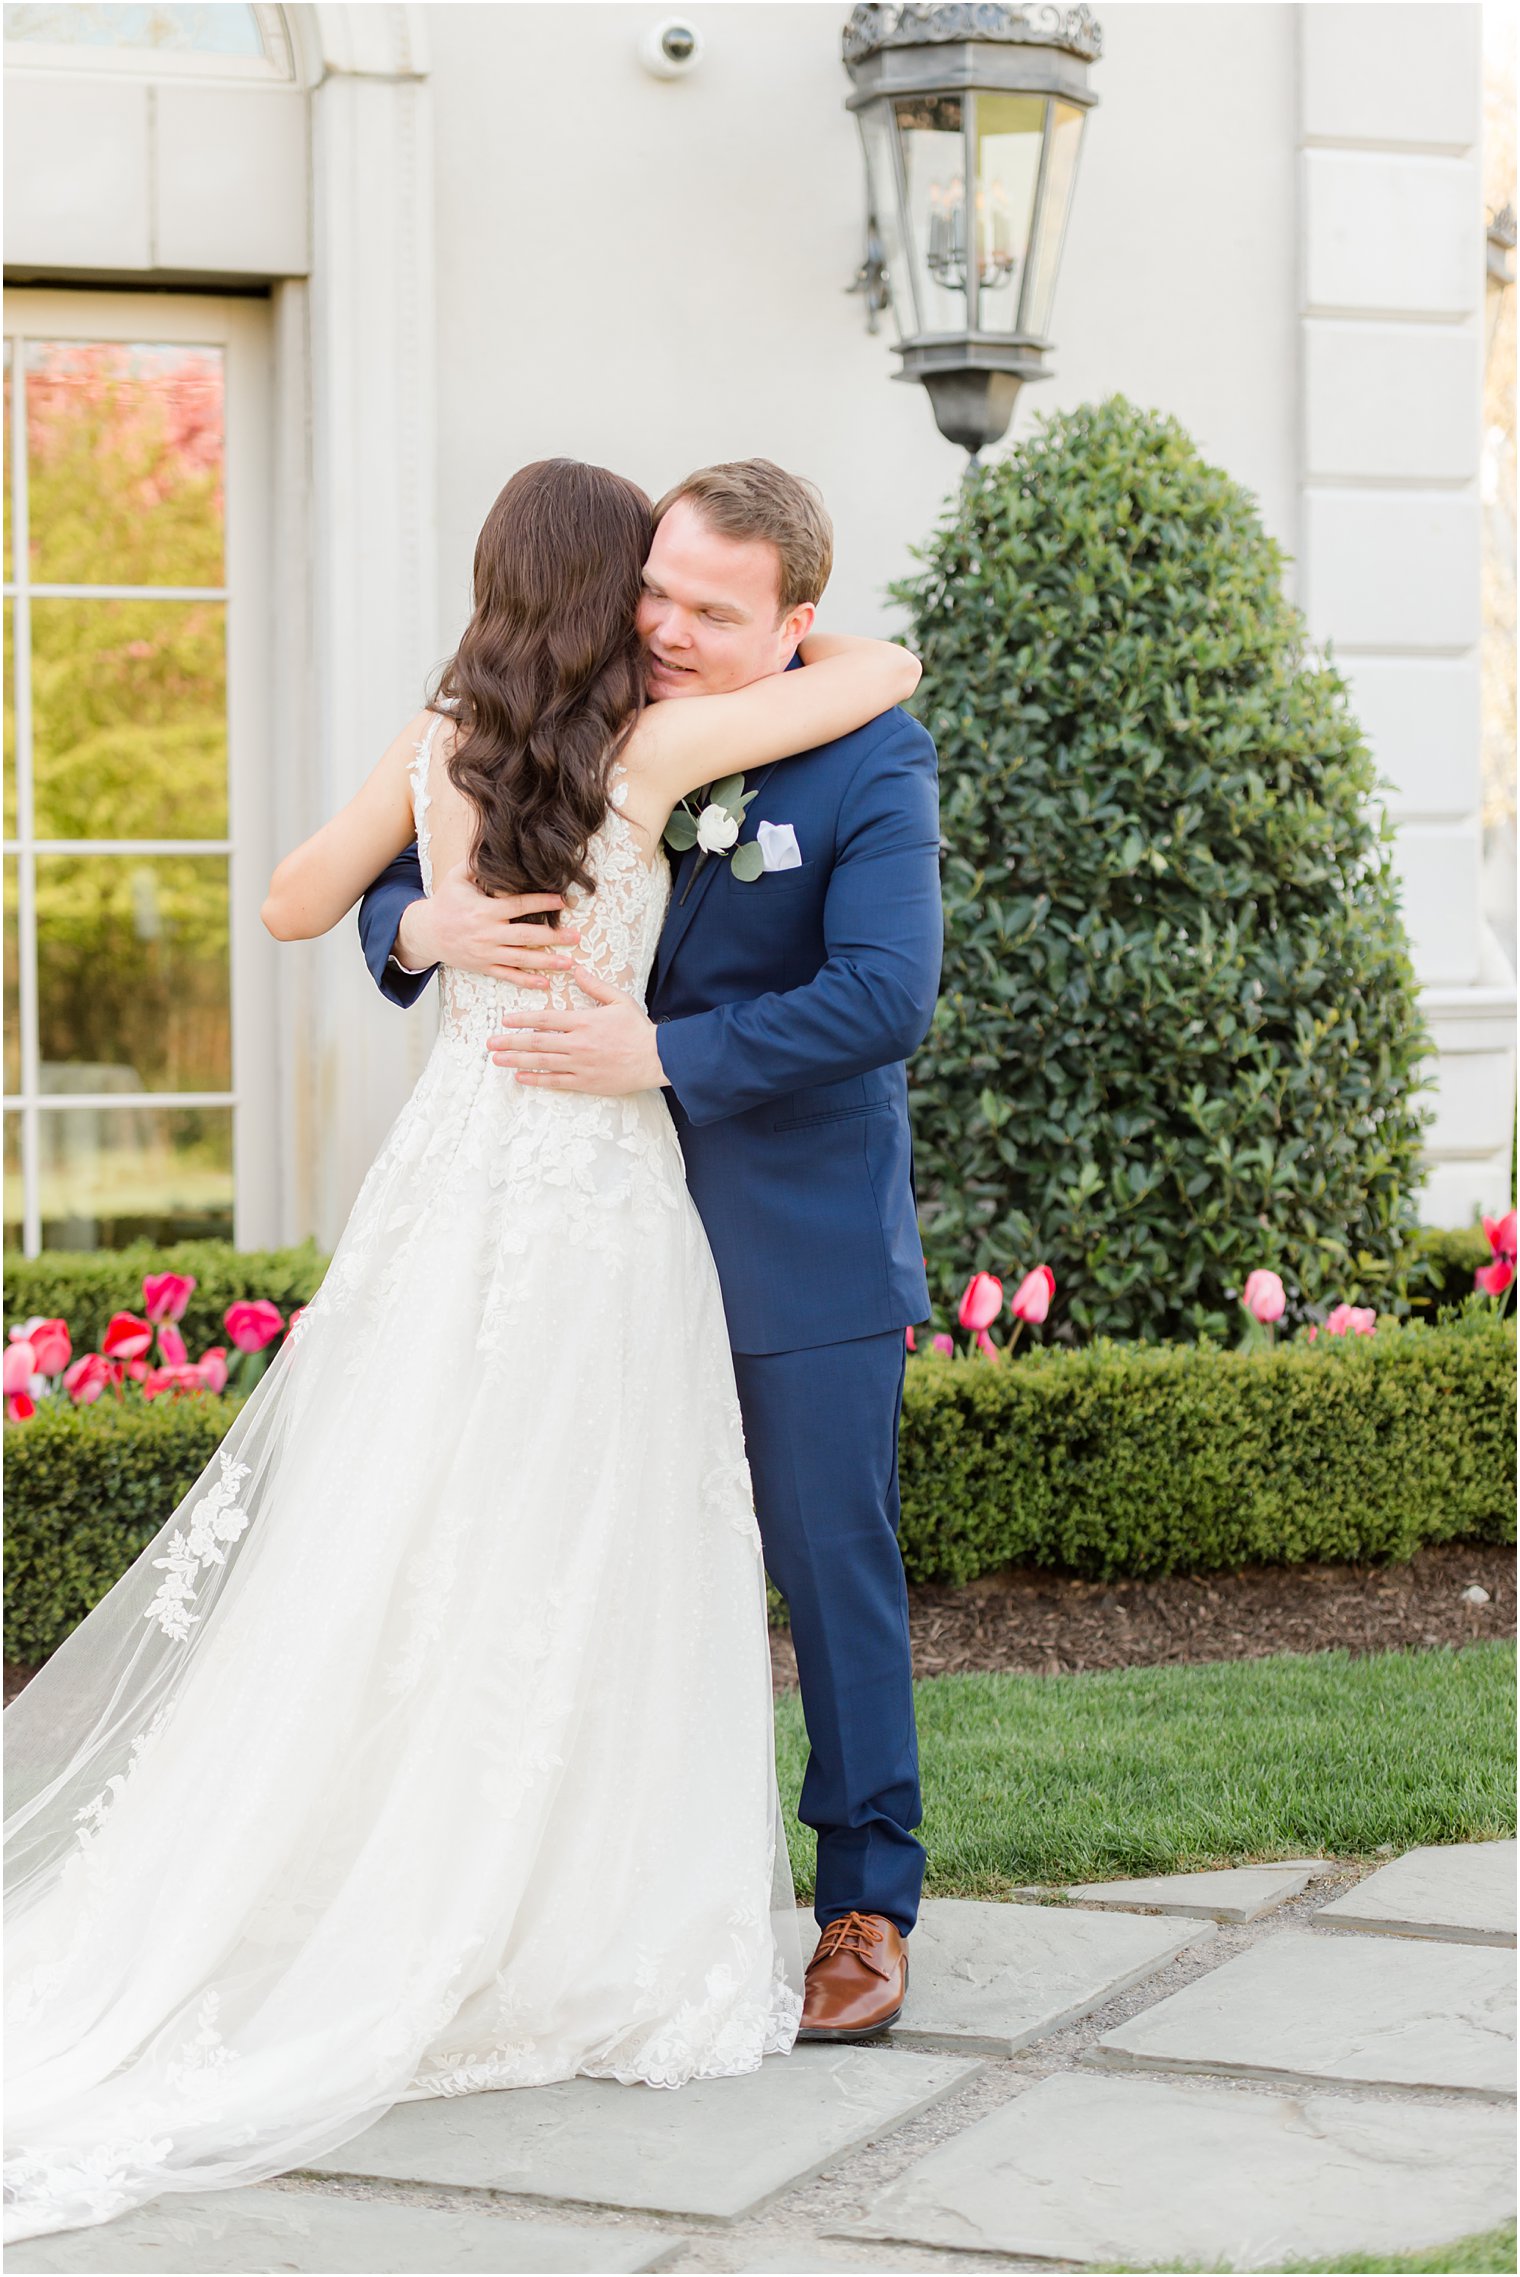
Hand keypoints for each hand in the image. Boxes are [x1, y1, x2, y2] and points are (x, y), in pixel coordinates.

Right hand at [395, 860, 580, 982]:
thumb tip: (494, 844)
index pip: (519, 906)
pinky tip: (545, 983)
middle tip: (576, 936)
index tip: (563, 900)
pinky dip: (527, 981)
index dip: (542, 903)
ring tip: (570, 962)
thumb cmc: (445, 902)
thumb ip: (476, 863)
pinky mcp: (484, 967)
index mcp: (484, 910)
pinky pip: (508, 976)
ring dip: (547, 961)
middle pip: (526, 936)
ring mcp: (487, 953)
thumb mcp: (457, 878)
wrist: (426, 933)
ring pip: (521, 959)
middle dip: (553, 936)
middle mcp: (488, 933)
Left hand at [486, 966, 666, 1093]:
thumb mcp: (619, 1000)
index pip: (545, 1019)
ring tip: (497, 1060)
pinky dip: (537, 1079)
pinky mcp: (586, 1082)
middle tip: (490, 1044)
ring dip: (517, 1061)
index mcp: (584, 1021)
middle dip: (510, 1042)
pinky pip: (556, 1082)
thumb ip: (595, 986)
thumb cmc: (638, 1029)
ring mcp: (580, 1065)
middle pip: (536, 1042)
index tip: (505, 1020)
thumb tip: (576, 970)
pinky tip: (521, 1077)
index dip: (522, 1019)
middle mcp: (577, 1044)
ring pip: (541, 1062)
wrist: (657, 1058)